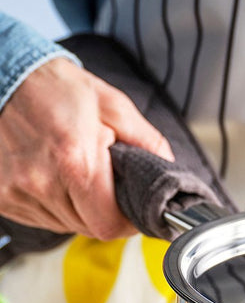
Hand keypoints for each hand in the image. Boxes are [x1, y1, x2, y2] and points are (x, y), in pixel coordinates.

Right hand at [0, 57, 173, 238]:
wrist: (4, 74)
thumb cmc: (56, 89)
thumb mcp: (114, 107)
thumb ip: (149, 143)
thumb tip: (169, 172)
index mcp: (75, 162)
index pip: (110, 225)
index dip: (128, 223)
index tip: (132, 209)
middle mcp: (41, 182)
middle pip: (88, 228)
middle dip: (105, 213)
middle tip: (106, 186)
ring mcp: (16, 191)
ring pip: (64, 225)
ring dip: (78, 210)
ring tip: (75, 175)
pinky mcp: (1, 196)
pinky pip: (40, 219)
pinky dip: (54, 206)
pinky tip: (53, 179)